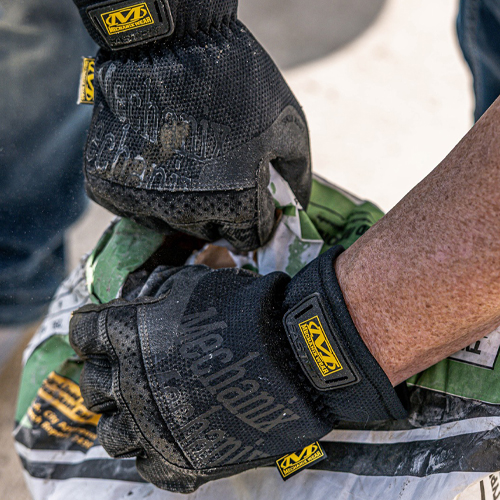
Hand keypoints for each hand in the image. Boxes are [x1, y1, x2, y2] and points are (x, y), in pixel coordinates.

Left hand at [70, 247, 405, 491]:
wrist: (295, 354)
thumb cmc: (246, 310)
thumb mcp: (196, 283)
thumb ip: (155, 290)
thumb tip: (132, 296)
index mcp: (130, 335)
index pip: (84, 331)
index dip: (92, 328)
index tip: (101, 331)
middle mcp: (131, 383)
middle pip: (91, 387)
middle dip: (103, 374)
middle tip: (123, 369)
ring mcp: (155, 427)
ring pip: (111, 434)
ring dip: (122, 418)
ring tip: (143, 408)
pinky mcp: (183, 459)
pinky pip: (147, 467)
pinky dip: (151, 451)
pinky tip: (167, 435)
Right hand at [73, 0, 310, 249]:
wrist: (166, 42)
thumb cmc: (235, 81)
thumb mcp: (288, 122)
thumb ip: (299, 173)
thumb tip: (300, 205)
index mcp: (236, 202)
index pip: (249, 238)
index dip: (254, 217)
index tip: (250, 196)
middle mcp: (188, 211)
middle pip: (211, 233)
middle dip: (222, 211)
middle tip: (218, 175)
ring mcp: (144, 201)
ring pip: (171, 225)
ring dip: (183, 205)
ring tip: (187, 165)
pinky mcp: (109, 186)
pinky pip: (132, 210)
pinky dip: (146, 195)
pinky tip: (157, 165)